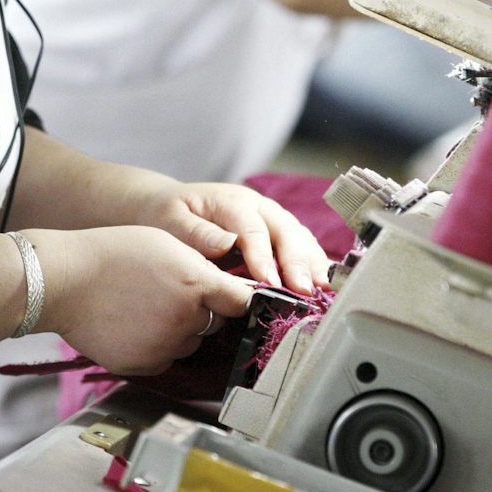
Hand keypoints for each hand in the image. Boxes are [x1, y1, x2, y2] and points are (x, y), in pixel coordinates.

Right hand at [30, 226, 256, 375]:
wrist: (64, 281)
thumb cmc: (112, 254)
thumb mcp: (166, 243)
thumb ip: (202, 266)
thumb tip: (228, 286)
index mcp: (196, 284)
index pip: (241, 301)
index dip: (238, 298)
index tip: (234, 298)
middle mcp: (185, 319)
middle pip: (215, 323)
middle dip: (203, 311)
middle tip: (171, 294)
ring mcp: (164, 346)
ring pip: (190, 343)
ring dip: (180, 331)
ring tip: (146, 308)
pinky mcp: (144, 366)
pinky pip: (165, 359)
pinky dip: (157, 347)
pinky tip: (133, 325)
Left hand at [134, 182, 328, 295]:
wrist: (171, 206)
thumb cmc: (169, 215)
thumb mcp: (171, 219)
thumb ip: (196, 232)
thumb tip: (226, 244)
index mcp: (234, 201)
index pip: (253, 229)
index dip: (263, 256)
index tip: (269, 281)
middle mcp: (260, 207)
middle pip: (286, 232)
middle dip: (297, 262)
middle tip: (304, 291)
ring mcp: (273, 220)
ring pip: (300, 238)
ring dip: (312, 264)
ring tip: (320, 291)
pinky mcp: (279, 235)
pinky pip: (302, 247)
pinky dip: (313, 265)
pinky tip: (322, 286)